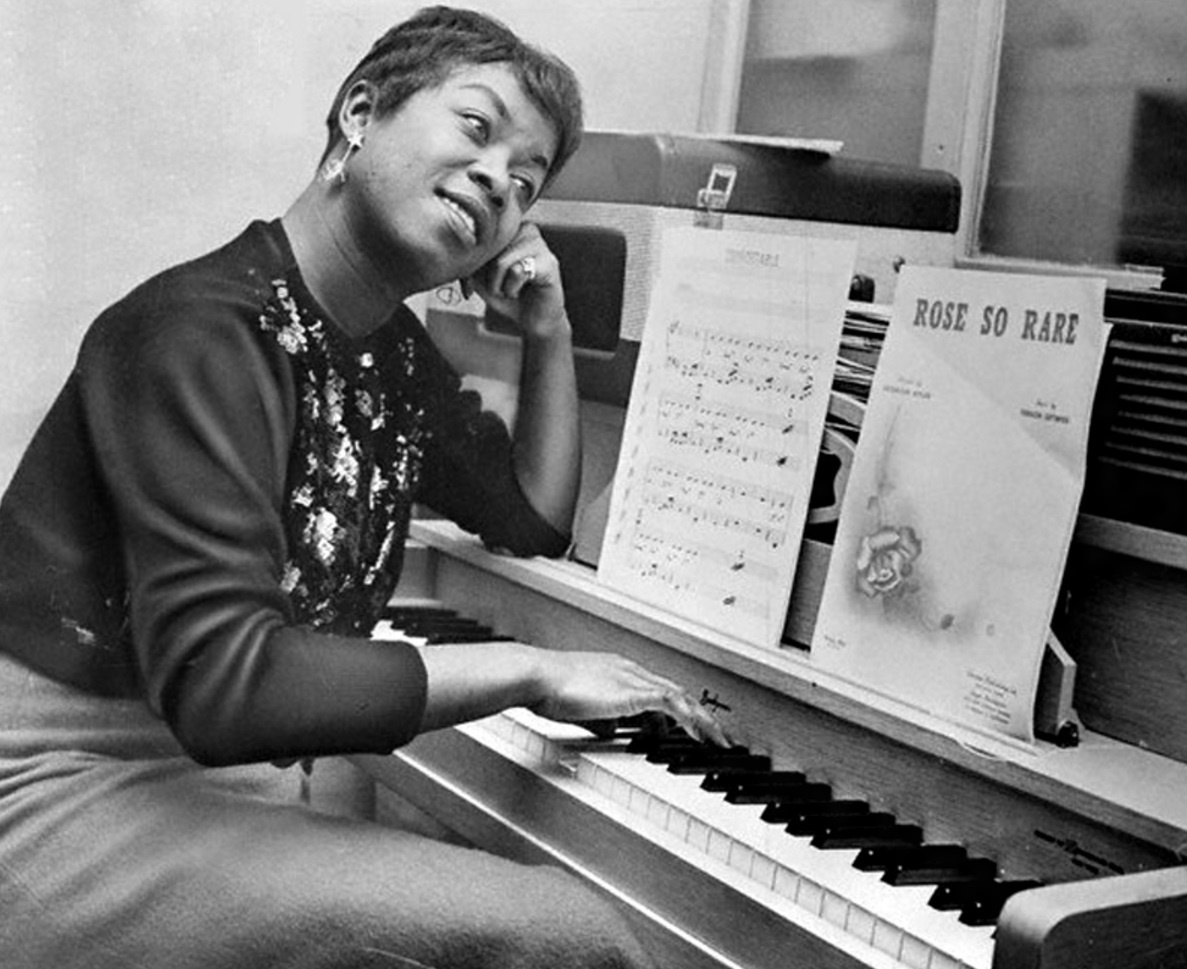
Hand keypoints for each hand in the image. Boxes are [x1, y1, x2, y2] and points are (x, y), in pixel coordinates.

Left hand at [465, 222, 568, 341]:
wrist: (532, 320)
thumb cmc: (506, 295)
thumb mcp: (479, 275)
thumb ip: (470, 259)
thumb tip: (461, 252)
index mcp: (511, 226)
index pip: (481, 235)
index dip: (474, 262)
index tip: (477, 279)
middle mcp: (527, 229)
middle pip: (490, 249)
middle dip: (488, 277)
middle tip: (499, 288)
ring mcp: (540, 244)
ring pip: (502, 261)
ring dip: (499, 285)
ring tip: (510, 289)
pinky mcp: (550, 263)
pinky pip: (517, 272)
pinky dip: (511, 289)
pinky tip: (519, 292)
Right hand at [529, 650, 731, 746]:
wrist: (536, 676)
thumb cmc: (546, 689)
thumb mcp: (580, 708)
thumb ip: (599, 717)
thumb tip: (610, 731)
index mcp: (617, 671)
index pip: (657, 688)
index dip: (678, 707)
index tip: (690, 725)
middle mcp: (629, 670)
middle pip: (676, 690)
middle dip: (699, 712)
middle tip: (716, 733)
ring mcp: (632, 677)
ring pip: (681, 695)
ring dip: (702, 718)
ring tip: (717, 739)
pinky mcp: (632, 691)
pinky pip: (671, 703)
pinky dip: (689, 718)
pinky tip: (699, 734)